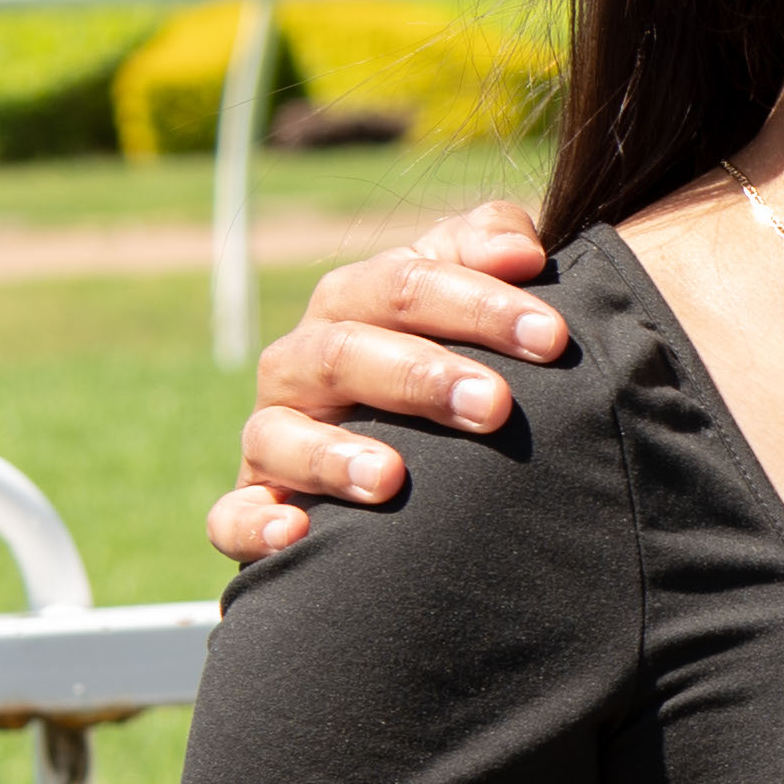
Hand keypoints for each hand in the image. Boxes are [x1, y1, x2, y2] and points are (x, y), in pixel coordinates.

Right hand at [208, 201, 562, 559]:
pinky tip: (294, 532)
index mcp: (355, 304)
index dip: (479, 305)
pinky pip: (231, 514)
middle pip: (344, 351)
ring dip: (332, 454)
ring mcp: (273, 434)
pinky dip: (254, 522)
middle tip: (495, 406)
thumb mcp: (464, 297)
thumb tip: (522, 252)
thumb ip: (488, 250)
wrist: (401, 461)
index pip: (406, 283)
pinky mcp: (253, 503)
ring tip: (390, 478)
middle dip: (420, 376)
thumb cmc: (444, 361)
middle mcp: (304, 363)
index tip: (552, 337)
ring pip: (278, 432)